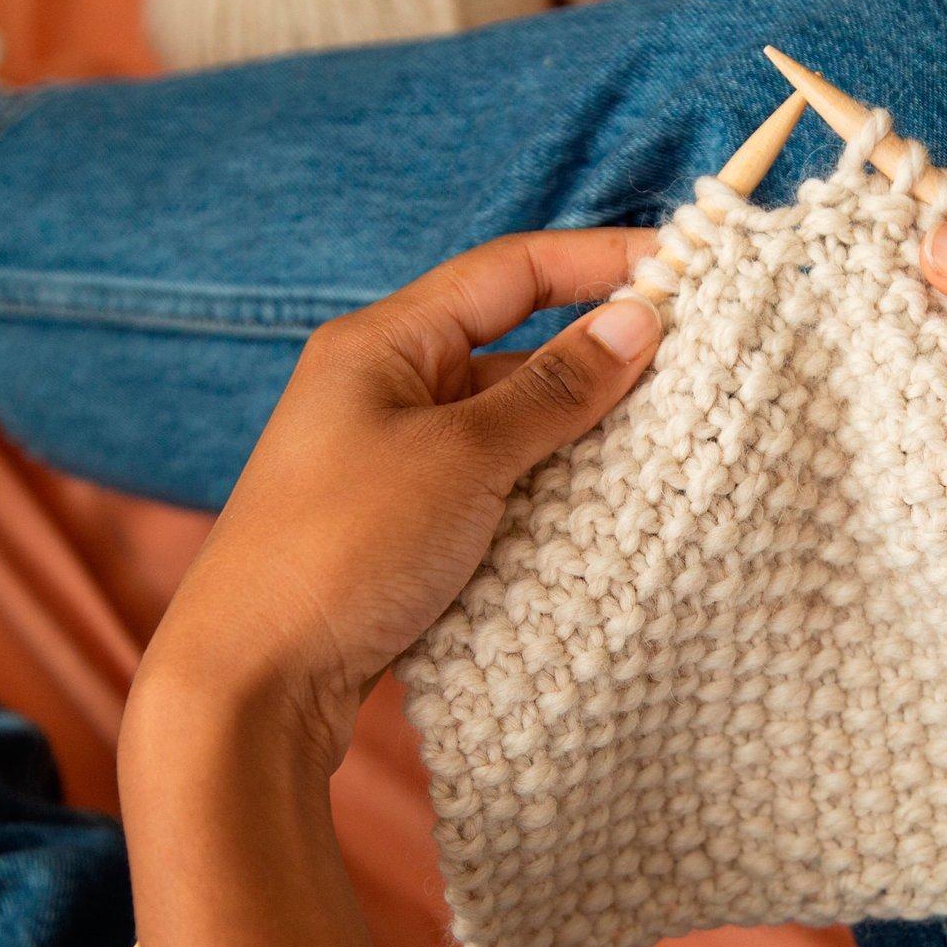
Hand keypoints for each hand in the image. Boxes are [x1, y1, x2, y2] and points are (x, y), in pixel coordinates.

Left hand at [129, 229, 661, 765]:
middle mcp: (381, 390)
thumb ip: (553, 389)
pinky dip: (545, 491)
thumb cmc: (340, 550)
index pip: (509, 270)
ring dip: (578, 432)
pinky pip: (492, 487)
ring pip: (506, 425)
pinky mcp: (400, 530)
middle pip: (512, 346)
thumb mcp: (461, 458)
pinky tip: (603, 511)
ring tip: (669, 444)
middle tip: (697, 368)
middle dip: (601, 355)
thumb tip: (638, 318)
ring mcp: (390, 462)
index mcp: (380, 343)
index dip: (600, 260)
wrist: (249, 686)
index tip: (688, 268)